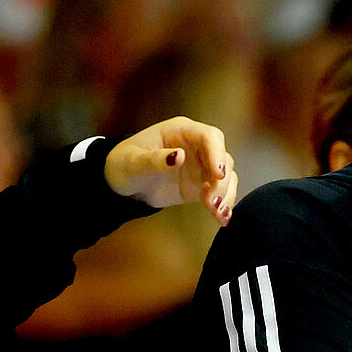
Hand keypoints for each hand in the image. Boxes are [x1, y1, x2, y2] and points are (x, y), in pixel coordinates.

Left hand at [104, 116, 238, 225]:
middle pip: (222, 159)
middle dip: (221, 181)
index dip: (217, 154)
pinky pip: (221, 193)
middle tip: (212, 201)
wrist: (125, 184)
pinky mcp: (202, 185)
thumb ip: (155, 160)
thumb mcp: (134, 163)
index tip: (218, 174)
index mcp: (181, 132)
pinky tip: (221, 219)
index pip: (210, 137)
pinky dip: (224, 206)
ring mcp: (202, 166)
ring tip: (216, 213)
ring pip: (226, 178)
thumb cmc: (125, 164)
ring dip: (225, 195)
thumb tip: (179, 156)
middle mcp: (197, 147)